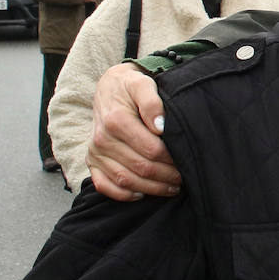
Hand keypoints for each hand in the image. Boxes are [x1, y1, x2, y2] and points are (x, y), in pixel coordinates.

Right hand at [86, 62, 180, 200]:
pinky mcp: (92, 161)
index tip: (186, 161)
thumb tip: (160, 126)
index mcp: (116, 121)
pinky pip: (104, 186)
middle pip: (141, 168)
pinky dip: (123, 195)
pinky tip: (142, 194)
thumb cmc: (130, 86)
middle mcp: (102, 139)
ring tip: (172, 188)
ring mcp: (95, 152)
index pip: (151, 150)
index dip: (172, 160)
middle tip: (184, 178)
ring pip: (125, 181)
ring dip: (152, 189)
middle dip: (167, 176)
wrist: (109, 88)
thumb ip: (152, 102)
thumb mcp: (143, 84)